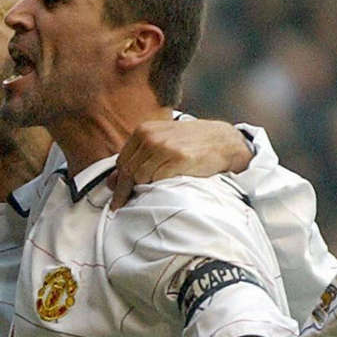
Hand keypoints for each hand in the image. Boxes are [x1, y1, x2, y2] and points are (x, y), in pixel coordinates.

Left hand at [110, 120, 252, 209]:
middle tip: (120, 206)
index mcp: (144, 130)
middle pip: (128, 170)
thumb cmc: (193, 143)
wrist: (225, 141)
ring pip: (140, 176)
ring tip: (141, 200)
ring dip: (139, 190)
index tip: (115, 196)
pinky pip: (157, 179)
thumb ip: (139, 158)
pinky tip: (158, 193)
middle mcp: (151, 137)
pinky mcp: (178, 159)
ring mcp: (164, 147)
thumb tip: (112, 181)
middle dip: (123, 190)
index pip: (122, 161)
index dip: (117, 181)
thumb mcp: (163, 142)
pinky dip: (155, 188)